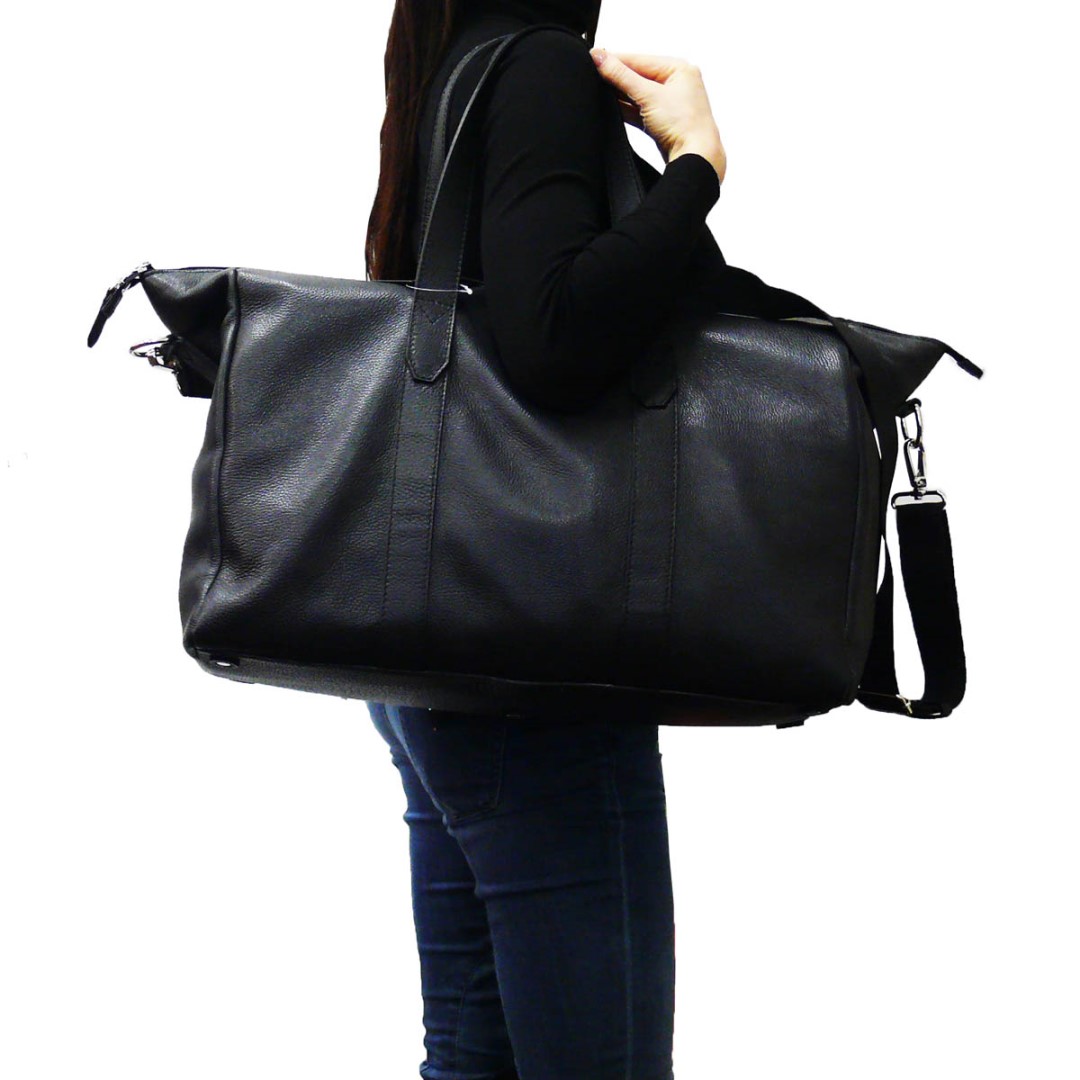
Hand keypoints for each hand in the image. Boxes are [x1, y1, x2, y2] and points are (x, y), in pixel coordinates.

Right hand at [590, 48, 726, 183]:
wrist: (696, 157)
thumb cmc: (684, 125)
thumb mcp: (648, 95)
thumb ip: (621, 76)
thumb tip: (600, 58)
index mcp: (679, 69)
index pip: (639, 60)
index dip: (615, 60)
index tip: (594, 58)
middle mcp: (677, 83)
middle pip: (638, 76)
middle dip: (616, 78)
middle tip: (592, 75)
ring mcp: (670, 103)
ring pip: (638, 94)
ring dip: (620, 95)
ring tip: (599, 92)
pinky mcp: (663, 122)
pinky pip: (640, 109)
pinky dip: (626, 109)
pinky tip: (610, 108)